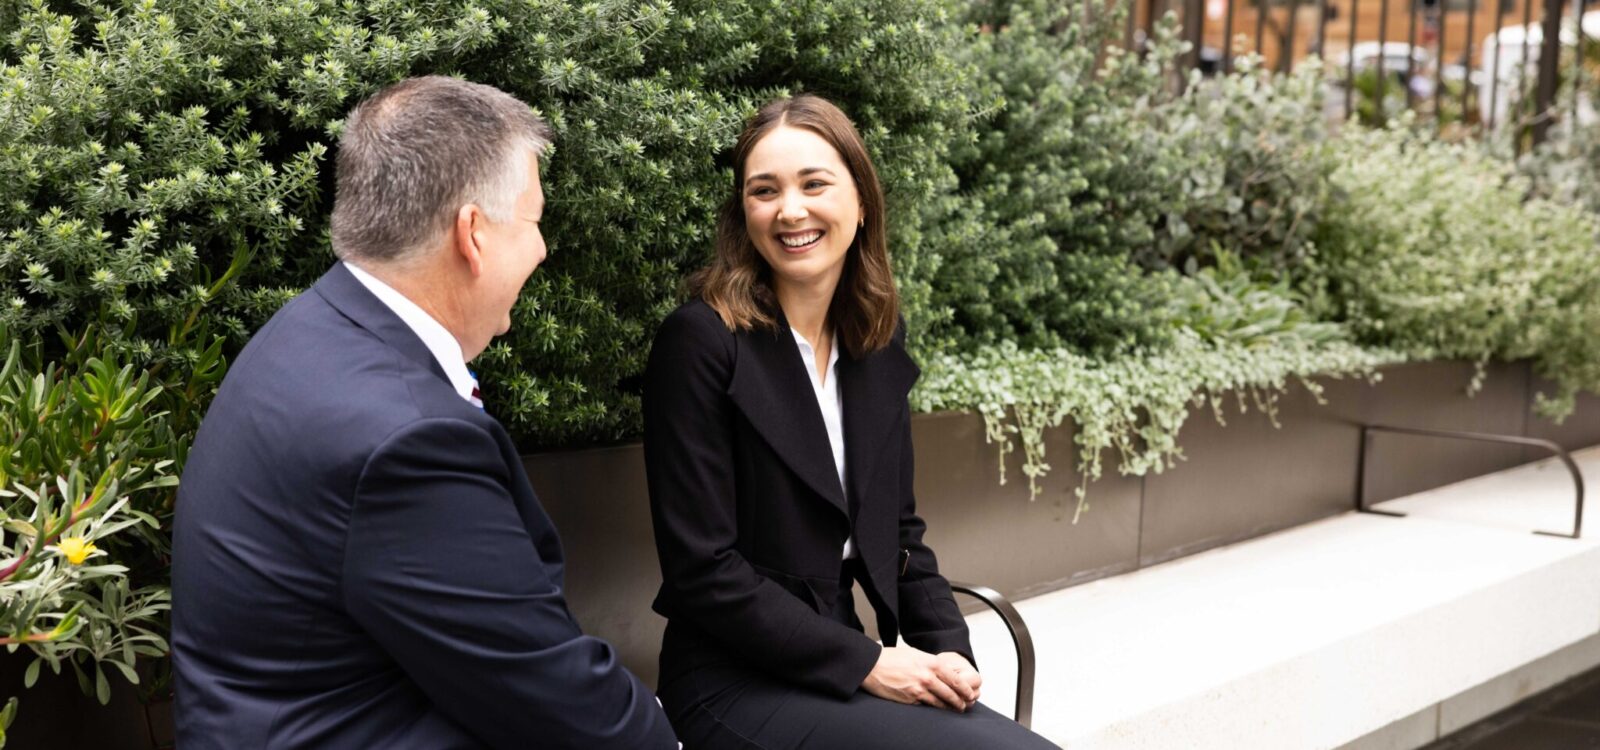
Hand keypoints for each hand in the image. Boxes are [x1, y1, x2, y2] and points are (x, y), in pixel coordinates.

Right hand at [861, 645, 978, 711]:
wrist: (872, 666)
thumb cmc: (892, 658)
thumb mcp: (916, 654)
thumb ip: (931, 663)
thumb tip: (943, 672)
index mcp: (931, 663)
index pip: (955, 679)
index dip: (965, 689)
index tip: (970, 693)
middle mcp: (927, 677)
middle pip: (951, 693)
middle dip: (960, 701)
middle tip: (965, 705)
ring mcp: (919, 690)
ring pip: (941, 702)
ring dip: (950, 707)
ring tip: (955, 709)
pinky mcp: (910, 700)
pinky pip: (926, 706)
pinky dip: (933, 708)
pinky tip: (937, 709)